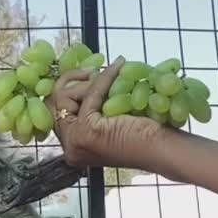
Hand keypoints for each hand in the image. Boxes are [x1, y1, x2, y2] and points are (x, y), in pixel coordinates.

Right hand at [45, 57, 164, 170]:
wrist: (162, 149)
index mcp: (73, 147)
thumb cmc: (143, 135)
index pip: (56, 111)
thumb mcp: (108, 120)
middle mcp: (69, 148)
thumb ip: (91, 107)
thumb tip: (81, 76)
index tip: (87, 74)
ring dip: (88, 82)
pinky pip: (90, 94)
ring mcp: (75, 141)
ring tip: (110, 77)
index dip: (68, 88)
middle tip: (93, 71)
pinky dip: (104, 78)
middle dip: (73, 82)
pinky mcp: (87, 132)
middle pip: (55, 102)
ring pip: (66, 96)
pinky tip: (119, 68)